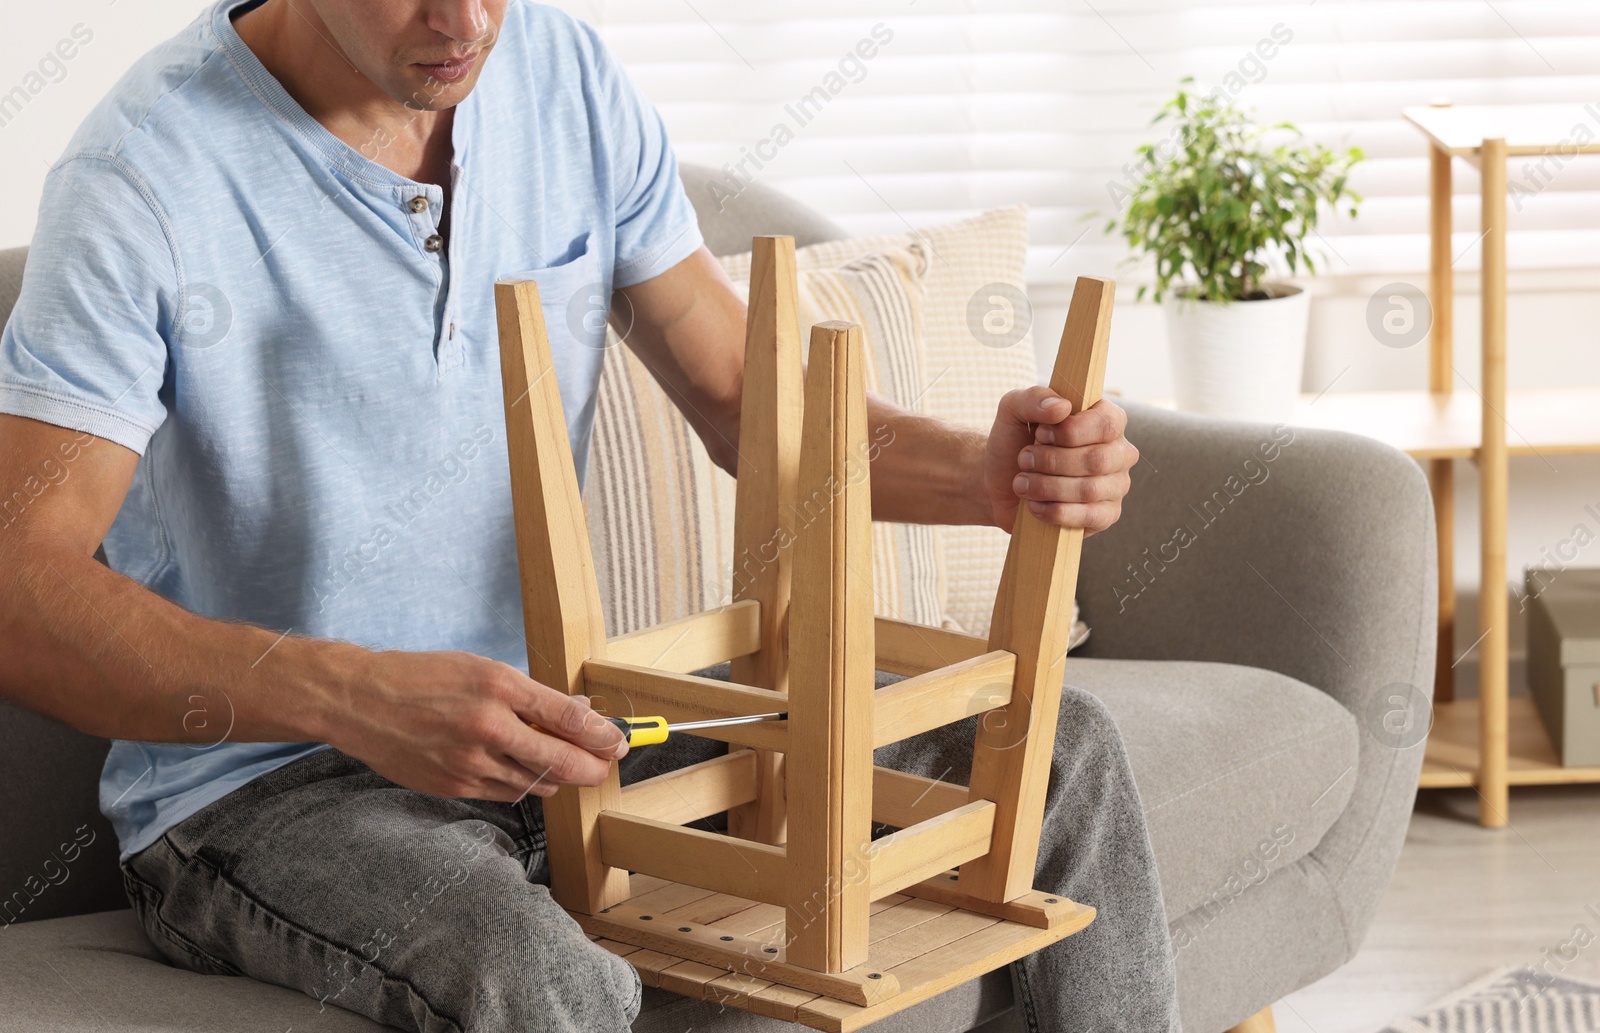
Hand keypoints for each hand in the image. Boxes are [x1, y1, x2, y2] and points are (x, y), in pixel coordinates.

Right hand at [328, 649, 628, 802]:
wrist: (361, 702)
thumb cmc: (422, 677)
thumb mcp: (481, 668)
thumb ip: (529, 695)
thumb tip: (576, 711)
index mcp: (498, 686)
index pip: (569, 717)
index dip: (603, 735)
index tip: (620, 742)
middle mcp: (488, 725)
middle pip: (561, 760)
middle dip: (592, 767)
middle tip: (605, 765)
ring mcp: (470, 761)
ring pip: (537, 782)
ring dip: (558, 777)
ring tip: (566, 766)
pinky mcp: (455, 786)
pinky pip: (507, 793)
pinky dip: (525, 785)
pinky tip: (527, 773)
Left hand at [980, 387, 1137, 534]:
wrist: (998, 483)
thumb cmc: (1014, 441)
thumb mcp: (1013, 410)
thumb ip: (1034, 398)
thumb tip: (1062, 407)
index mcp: (1106, 419)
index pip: (1107, 424)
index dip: (1070, 431)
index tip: (1040, 433)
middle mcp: (1118, 452)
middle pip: (1097, 459)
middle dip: (1051, 461)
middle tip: (1024, 460)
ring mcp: (1115, 486)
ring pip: (1090, 490)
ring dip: (1046, 486)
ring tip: (1022, 482)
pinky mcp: (1105, 516)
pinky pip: (1089, 517)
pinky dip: (1055, 512)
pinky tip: (1034, 505)